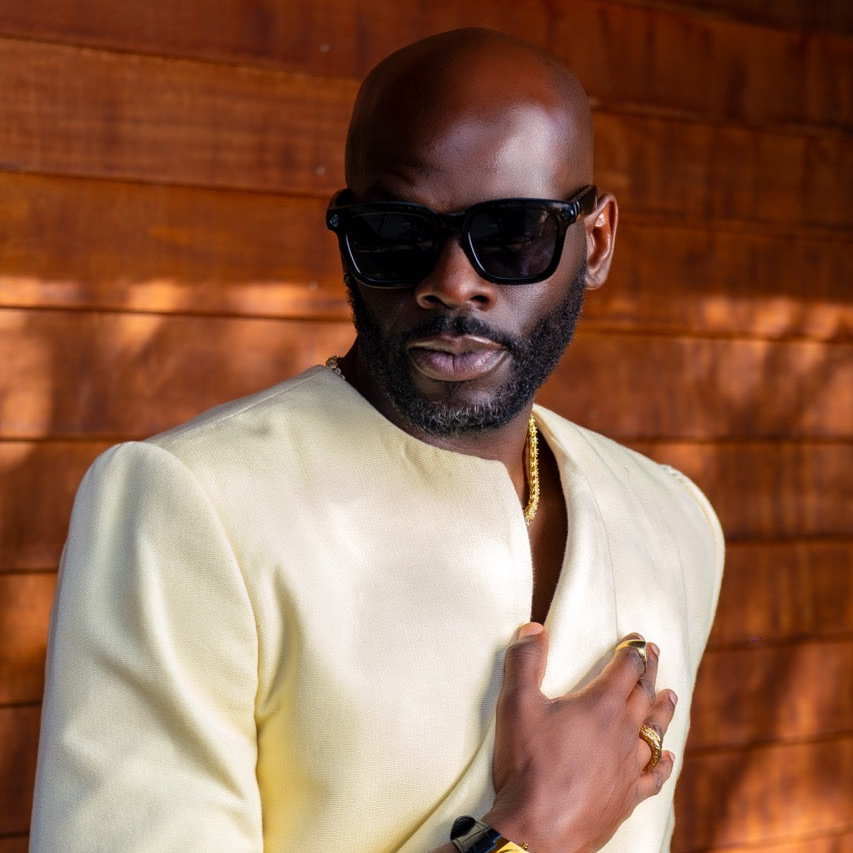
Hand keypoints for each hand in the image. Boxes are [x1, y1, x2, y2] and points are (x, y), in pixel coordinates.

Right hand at [484, 625, 676, 852]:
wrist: (538, 829)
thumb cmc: (528, 763)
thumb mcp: (516, 702)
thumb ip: (524, 660)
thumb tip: (534, 628)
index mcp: (600, 706)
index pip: (625, 669)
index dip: (633, 650)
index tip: (639, 638)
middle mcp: (623, 733)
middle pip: (644, 694)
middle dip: (650, 670)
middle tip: (656, 653)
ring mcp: (629, 767)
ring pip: (656, 732)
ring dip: (663, 710)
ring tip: (671, 695)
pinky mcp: (627, 798)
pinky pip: (654, 776)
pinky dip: (664, 763)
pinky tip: (669, 757)